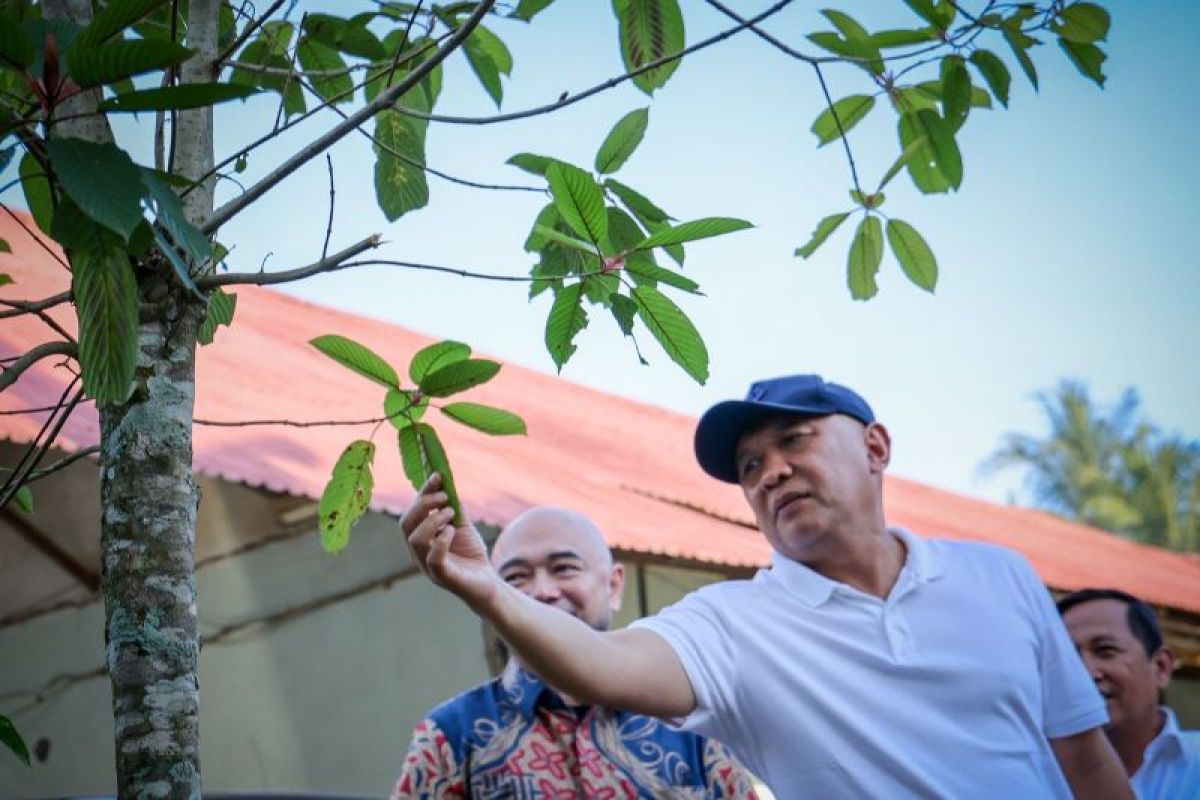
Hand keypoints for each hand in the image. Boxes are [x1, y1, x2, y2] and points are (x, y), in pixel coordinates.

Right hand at [400, 473, 497, 609]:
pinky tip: (452, 532)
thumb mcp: (461, 525)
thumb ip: (452, 507)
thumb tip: (446, 482)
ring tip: (451, 514)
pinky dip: (441, 541)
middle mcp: (418, 552)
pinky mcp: (443, 577)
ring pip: (416, 539)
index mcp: (420, 538)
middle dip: (423, 505)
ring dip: (433, 519)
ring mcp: (428, 566)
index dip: (421, 493)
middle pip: (406, 524)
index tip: (437, 476)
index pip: (411, 513)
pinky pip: (433, 559)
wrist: (487, 582)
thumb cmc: (470, 553)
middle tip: (444, 496)